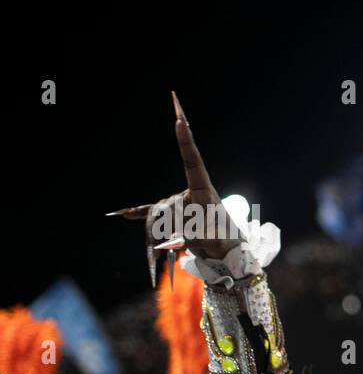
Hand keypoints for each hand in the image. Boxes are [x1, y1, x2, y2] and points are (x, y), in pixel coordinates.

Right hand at [108, 93, 245, 261]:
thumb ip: (190, 235)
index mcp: (204, 191)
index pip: (193, 162)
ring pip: (162, 213)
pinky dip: (140, 214)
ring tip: (184, 239)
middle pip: (169, 202)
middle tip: (192, 236)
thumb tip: (171, 235)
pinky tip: (124, 215)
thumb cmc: (224, 240)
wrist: (226, 253)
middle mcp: (190, 193)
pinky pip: (152, 213)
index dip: (186, 142)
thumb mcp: (211, 237)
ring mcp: (180, 203)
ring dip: (167, 229)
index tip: (180, 120)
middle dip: (175, 222)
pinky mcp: (172, 215)